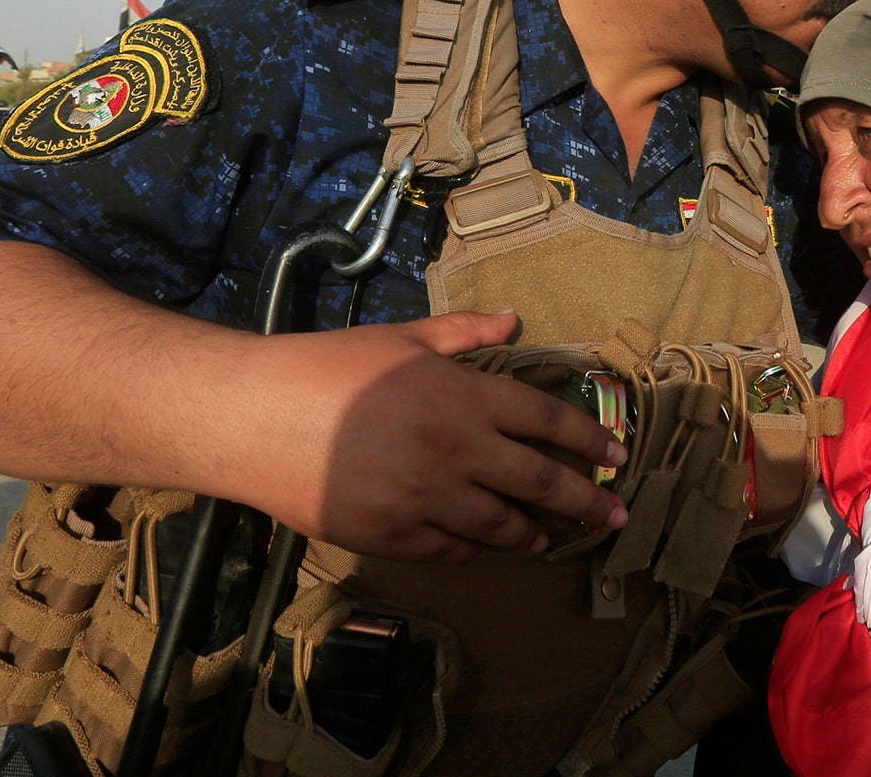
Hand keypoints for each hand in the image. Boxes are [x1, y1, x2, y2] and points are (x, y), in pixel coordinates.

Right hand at [244, 311, 627, 564]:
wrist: (253, 416)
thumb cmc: (326, 367)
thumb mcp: (401, 339)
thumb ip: (463, 333)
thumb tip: (513, 320)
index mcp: (465, 397)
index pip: (549, 421)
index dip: (590, 440)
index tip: (618, 455)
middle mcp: (457, 451)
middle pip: (541, 484)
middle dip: (587, 502)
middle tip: (615, 516)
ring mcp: (427, 499)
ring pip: (500, 528)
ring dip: (532, 534)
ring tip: (548, 538)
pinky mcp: (393, 536)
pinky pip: (451, 551)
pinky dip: (474, 549)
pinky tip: (483, 544)